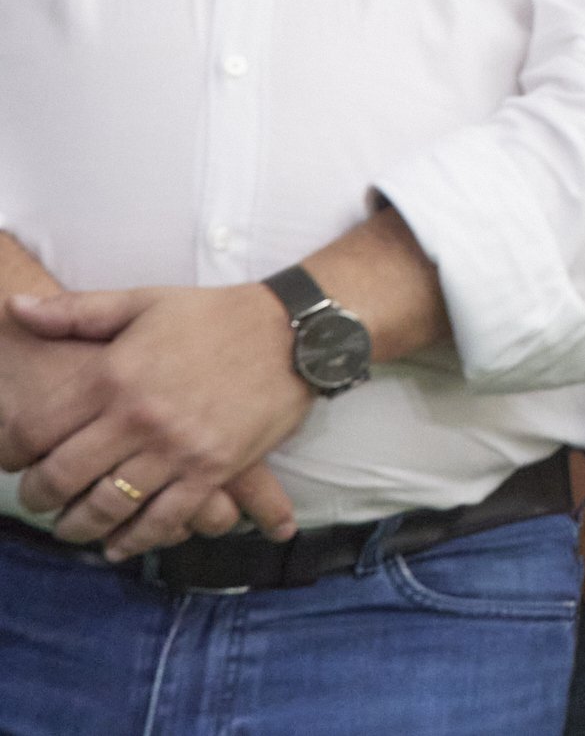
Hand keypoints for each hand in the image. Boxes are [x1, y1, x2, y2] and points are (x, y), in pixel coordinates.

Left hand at [9, 285, 313, 558]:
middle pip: (62, 478)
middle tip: (38, 501)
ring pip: (106, 507)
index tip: (14, 460)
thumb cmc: (215, 314)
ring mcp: (177, 448)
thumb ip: (76, 311)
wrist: (294, 332)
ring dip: (78, 526)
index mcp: (113, 375)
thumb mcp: (144, 301)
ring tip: (71, 527)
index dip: (12, 452)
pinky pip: (163, 520)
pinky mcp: (212, 470)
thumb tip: (16, 306)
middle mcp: (138, 417)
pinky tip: (118, 545)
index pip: (35, 431)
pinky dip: (134, 540)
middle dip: (38, 498)